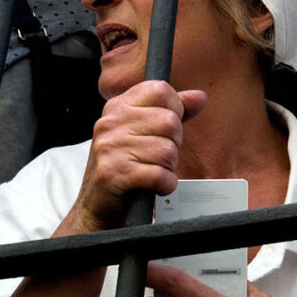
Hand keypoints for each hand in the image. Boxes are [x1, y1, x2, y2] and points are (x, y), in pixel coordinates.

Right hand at [65, 83, 206, 234]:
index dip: (174, 109)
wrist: (96, 206)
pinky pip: (159, 174)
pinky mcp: (114, 174)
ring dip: (168, 166)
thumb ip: (173, 111)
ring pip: (167, 149)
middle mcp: (110, 124)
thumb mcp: (144, 132)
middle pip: (169, 121)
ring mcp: (109, 148)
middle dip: (173, 143)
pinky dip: (165, 184)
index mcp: (118, 107)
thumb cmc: (123, 166)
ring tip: (152, 170)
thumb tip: (199, 97)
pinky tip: (155, 185)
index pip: (160, 90)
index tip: (166, 128)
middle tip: (157, 156)